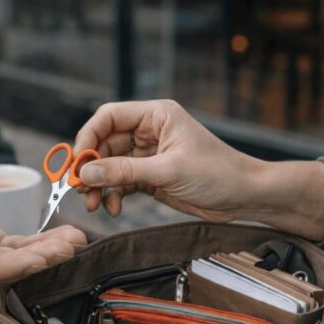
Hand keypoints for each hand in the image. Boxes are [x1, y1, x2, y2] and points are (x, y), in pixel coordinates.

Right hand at [74, 100, 323, 240]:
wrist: (245, 196)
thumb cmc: (217, 173)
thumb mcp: (167, 171)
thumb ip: (124, 170)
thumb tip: (86, 172)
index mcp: (156, 116)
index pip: (108, 116)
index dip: (88, 136)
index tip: (78, 161)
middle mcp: (149, 131)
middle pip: (105, 143)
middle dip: (91, 167)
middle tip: (81, 190)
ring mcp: (148, 155)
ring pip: (110, 165)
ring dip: (100, 184)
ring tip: (95, 204)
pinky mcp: (150, 176)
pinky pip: (121, 181)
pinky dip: (113, 194)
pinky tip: (114, 207)